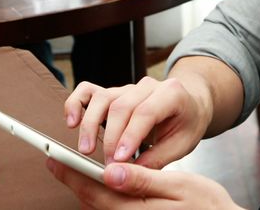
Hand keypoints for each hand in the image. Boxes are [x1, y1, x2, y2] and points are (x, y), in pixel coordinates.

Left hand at [47, 159, 242, 209]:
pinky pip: (109, 209)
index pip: (95, 192)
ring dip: (83, 187)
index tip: (55, 159)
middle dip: (72, 179)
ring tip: (72, 169)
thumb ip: (143, 180)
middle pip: (90, 201)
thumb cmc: (206, 204)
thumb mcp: (178, 186)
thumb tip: (111, 173)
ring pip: (98, 206)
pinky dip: (98, 195)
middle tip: (55, 161)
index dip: (72, 173)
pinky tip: (99, 182)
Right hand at [64, 76, 209, 168]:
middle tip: (109, 164)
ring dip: (90, 124)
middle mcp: (147, 86)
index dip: (131, 135)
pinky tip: (71, 121)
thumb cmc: (186, 123)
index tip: (121, 159)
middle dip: (112, 138)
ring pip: (102, 98)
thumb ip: (158, 157)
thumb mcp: (182, 144)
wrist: (189, 105)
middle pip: (121, 106)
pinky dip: (76, 103)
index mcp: (171, 93)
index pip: (146, 112)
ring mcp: (127, 87)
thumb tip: (130, 173)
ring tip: (86, 149)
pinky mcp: (112, 92)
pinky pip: (88, 91)